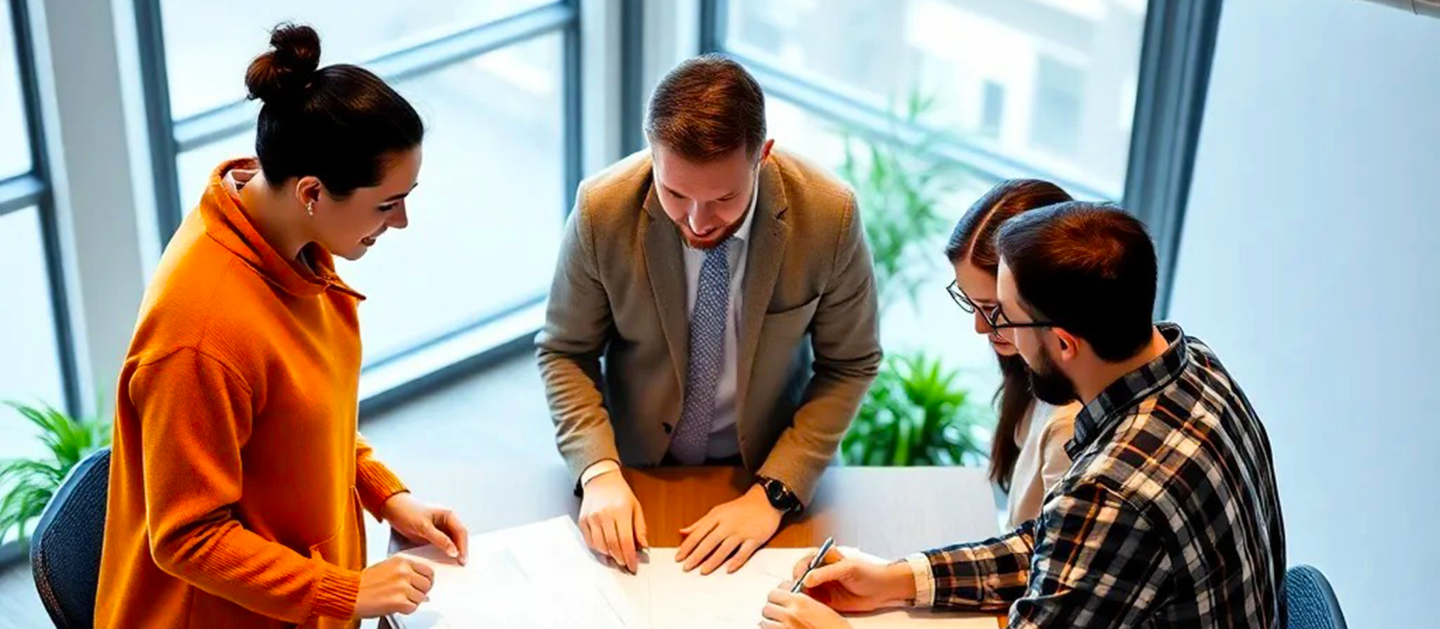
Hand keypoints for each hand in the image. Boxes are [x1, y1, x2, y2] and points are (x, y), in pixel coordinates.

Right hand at [352, 555, 434, 618]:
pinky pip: (413, 608)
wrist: (349, 593)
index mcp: (402, 562)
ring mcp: (402, 586)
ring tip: (399, 600)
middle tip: (413, 596)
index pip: (428, 570)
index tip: (424, 585)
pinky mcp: (398, 601)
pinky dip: (406, 610)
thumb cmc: (363, 582)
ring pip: (421, 598)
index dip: (427, 580)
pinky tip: (396, 606)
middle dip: (422, 592)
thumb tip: (422, 583)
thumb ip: (406, 572)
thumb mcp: (387, 568)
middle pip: (427, 585)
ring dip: (412, 602)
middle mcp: (404, 572)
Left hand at [380, 493, 468, 564]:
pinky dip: (444, 552)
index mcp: (448, 515)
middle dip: (461, 550)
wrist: (392, 508)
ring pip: (452, 541)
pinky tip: (443, 559)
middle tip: (461, 565)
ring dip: (453, 551)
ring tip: (454, 564)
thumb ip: (440, 539)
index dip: (463, 546)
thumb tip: (454, 551)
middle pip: (459, 537)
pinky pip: (442, 544)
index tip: (462, 560)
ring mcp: (440, 528)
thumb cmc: (407, 512)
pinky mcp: (432, 534)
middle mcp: (446, 521)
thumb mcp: (424, 527)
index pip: (461, 532)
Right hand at [579, 471, 648, 572]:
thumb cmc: (620, 493)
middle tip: (625, 566)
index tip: (633, 566)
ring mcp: (591, 519)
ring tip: (617, 559)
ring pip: (600, 547)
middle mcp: (604, 515)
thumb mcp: (636, 507)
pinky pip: (590, 542)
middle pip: (612, 546)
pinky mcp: (583, 521)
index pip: (625, 541)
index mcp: (620, 511)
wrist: (600, 480)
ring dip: (610, 556)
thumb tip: (643, 546)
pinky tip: (606, 550)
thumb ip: (640, 528)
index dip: (630, 557)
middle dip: (620, 560)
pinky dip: (598, 550)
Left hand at [676, 485, 781, 573]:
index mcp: (717, 517)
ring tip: (703, 571)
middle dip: (696, 556)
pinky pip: (744, 552)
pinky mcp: (755, 539)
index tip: (678, 557)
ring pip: (724, 549)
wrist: (766, 500)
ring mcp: (742, 532)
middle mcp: (728, 524)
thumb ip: (700, 523)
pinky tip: (728, 569)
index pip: (698, 533)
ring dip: (713, 561)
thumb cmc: (740, 507)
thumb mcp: (717, 511)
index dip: (687, 546)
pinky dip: (736, 561)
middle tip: (686, 567)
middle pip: (709, 542)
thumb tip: (682, 532)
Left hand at [760, 589, 851, 628]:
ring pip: (764, 622)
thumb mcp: (822, 609)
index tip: (778, 600)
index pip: (774, 593)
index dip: (776, 597)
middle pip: (767, 608)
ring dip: (770, 624)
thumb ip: (803, 601)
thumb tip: (789, 598)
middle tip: (777, 615)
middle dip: (772, 611)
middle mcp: (790, 615)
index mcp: (800, 602)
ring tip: (779, 626)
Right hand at [789, 546, 914, 612]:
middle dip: (797, 584)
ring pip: (804, 590)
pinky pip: (812, 602)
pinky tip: (811, 606)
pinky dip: (808, 604)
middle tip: (799, 592)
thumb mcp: (848, 569)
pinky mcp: (826, 600)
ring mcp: (822, 586)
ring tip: (804, 600)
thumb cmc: (868, 573)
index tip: (799, 580)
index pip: (804, 562)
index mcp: (824, 558)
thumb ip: (827, 572)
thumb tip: (808, 578)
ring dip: (801, 595)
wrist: (882, 589)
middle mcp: (821, 571)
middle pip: (800, 577)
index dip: (799, 571)